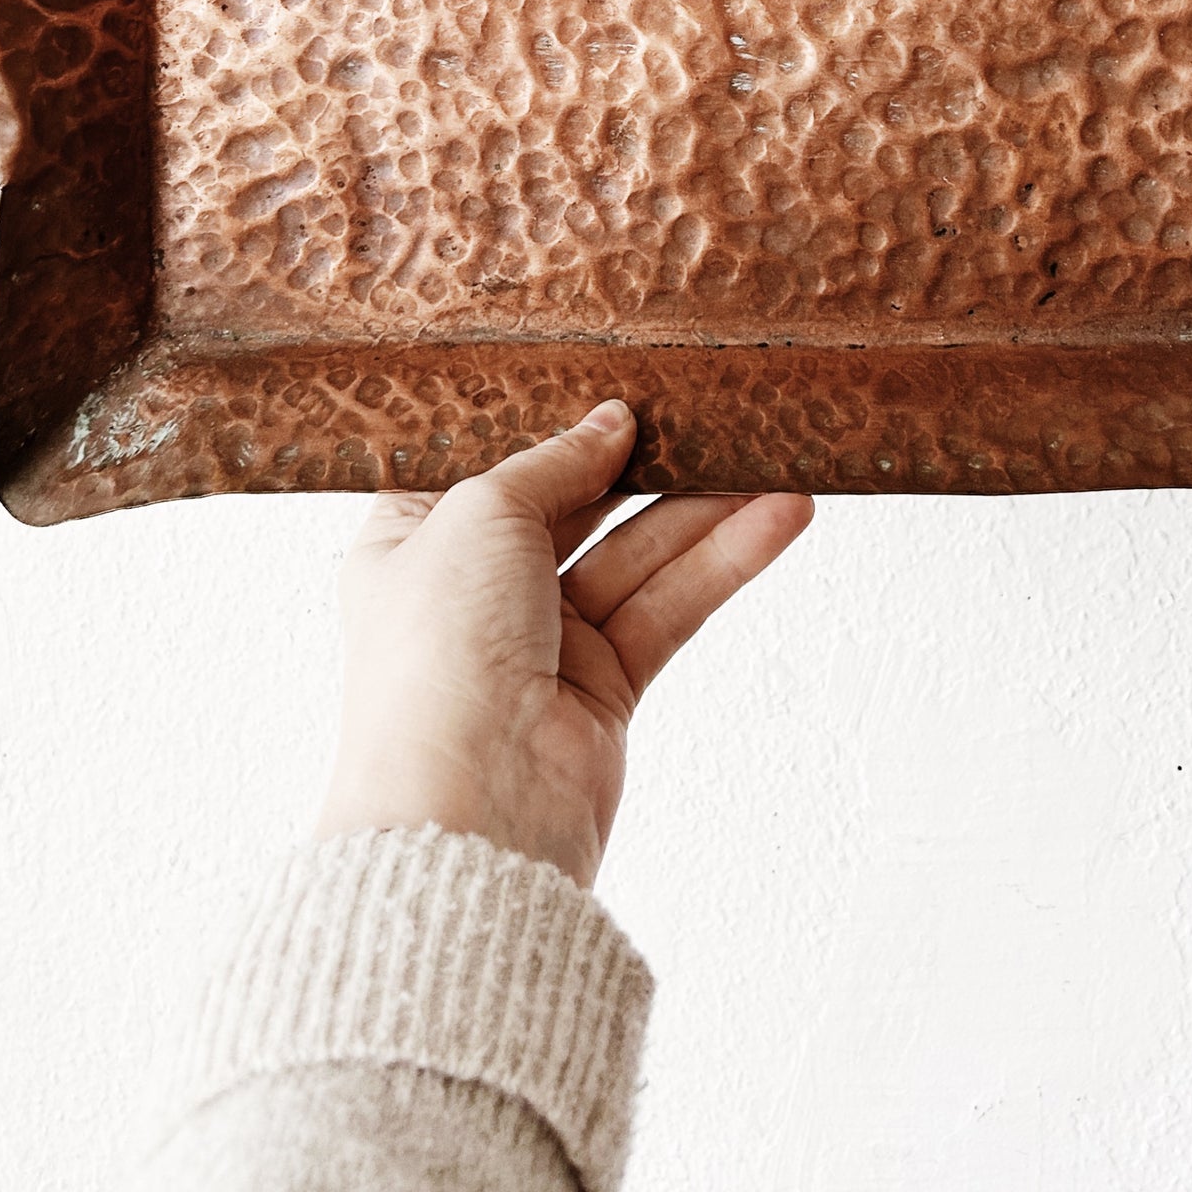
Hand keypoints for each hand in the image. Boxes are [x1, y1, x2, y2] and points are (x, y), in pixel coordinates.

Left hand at [316, 400, 812, 887]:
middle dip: (645, 462)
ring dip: (707, 509)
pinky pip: (670, 606)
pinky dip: (723, 563)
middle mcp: (476, 590)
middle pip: (576, 504)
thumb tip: (608, 424)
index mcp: (412, 542)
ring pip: (637, 554)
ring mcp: (542, 640)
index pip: (491, 465)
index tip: (617, 379)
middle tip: (714, 411)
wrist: (471, 812)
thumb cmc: (435, 657)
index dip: (552, 426)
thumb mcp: (480, 514)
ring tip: (778, 459)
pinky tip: (778, 518)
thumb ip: (554, 464)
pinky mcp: (604, 685)